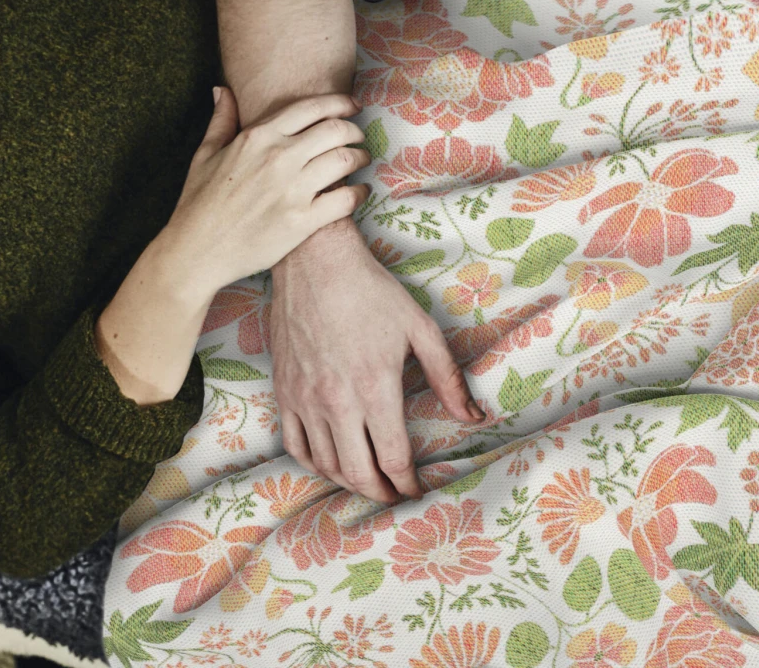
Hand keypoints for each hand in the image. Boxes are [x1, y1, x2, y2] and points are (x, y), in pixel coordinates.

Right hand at [166, 88, 371, 290]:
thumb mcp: (204, 154)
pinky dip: (360, 193)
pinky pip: (345, 199)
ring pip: (345, 160)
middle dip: (355, 130)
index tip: (352, 106)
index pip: (311, 108)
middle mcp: (279, 158)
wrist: (196, 251)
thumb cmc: (198, 203)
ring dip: (361, 158)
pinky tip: (361, 192)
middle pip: (335, 131)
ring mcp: (292, 190)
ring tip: (363, 160)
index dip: (340, 103)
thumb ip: (221, 120)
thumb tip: (223, 90)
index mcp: (258, 137)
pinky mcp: (301, 222)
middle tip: (359, 136)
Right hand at [270, 221, 485, 504]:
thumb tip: (474, 417)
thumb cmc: (371, 291)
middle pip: (359, 473)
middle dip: (381, 493)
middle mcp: (337, 402)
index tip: (417, 491)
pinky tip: (331, 463)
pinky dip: (314, 464)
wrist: (314, 262)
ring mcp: (305, 399)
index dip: (408, 485)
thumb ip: (448, 378)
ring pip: (326, 465)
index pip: (394, 459)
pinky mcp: (284, 391)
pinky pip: (295, 445)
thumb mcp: (420, 328)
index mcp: (375, 388)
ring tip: (368, 481)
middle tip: (395, 496)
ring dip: (349, 482)